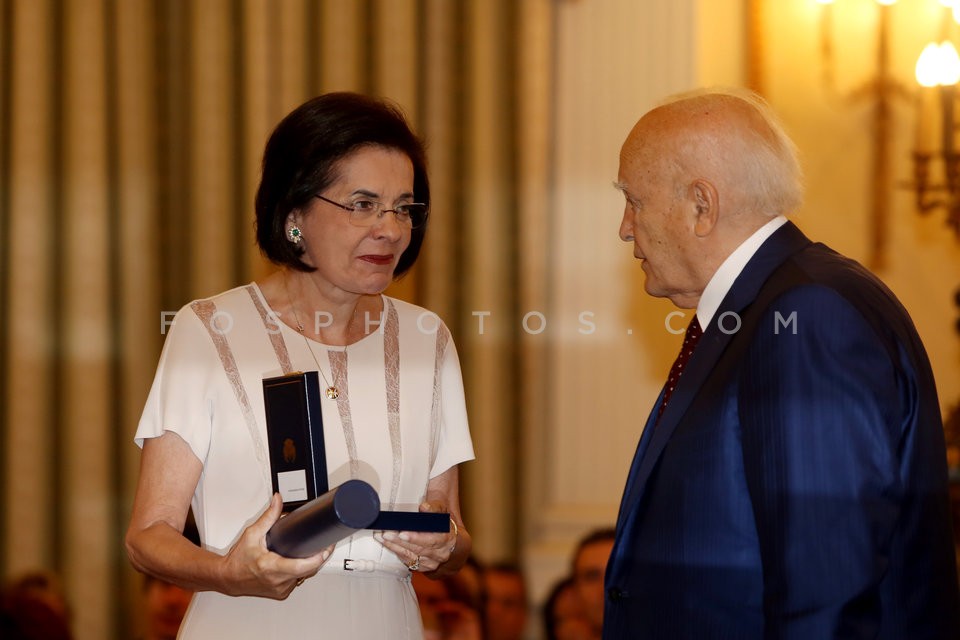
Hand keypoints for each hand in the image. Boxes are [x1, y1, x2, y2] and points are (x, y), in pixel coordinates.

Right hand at [219, 493, 333, 598]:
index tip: (326, 548)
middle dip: (318, 556)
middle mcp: (277, 581)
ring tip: (309, 551)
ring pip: (304, 576)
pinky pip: (297, 581)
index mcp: (271, 567)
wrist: (228, 578)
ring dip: (309, 565)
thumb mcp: (252, 534)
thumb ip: (268, 517)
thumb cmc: (237, 560)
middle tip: (323, 544)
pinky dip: (299, 572)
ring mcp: (281, 589)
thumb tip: (278, 501)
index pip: (302, 566)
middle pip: (309, 570)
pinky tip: (297, 563)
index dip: (318, 557)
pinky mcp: (281, 593)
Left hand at [373, 501, 456, 572]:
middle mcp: (440, 553)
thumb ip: (434, 508)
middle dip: (399, 542)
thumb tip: (424, 507)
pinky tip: (389, 545)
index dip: (415, 538)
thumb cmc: (443, 524)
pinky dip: (397, 552)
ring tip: (382, 538)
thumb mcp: (442, 512)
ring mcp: (432, 562)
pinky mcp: (424, 568)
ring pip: (411, 557)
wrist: (451, 542)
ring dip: (394, 547)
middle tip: (386, 534)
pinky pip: (408, 562)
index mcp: (446, 539)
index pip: (430, 540)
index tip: (402, 533)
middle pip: (418, 549)